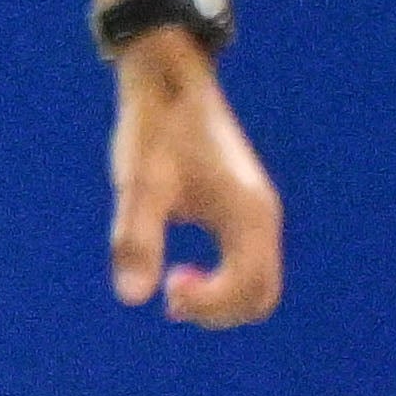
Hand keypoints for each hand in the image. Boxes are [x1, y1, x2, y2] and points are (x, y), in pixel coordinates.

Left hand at [107, 40, 282, 326]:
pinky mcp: (241, 208)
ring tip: (172, 284)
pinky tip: (178, 269)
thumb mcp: (139, 187)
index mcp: (249, 216)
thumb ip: (136, 240)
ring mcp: (256, 213)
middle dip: (217, 312)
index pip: (247, 291)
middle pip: (261, 297)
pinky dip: (220, 282)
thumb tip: (133, 299)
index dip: (206, 305)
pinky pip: (245, 263)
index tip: (165, 291)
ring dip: (218, 299)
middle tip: (168, 297)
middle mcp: (263, 218)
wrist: (169, 83)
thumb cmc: (154, 131)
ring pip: (256, 283)